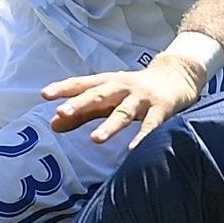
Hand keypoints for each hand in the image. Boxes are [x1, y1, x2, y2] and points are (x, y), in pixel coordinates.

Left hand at [44, 56, 206, 145]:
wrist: (178, 73)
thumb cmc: (136, 89)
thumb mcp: (109, 97)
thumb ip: (82, 113)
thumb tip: (53, 125)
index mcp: (108, 83)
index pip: (82, 84)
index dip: (63, 88)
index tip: (44, 95)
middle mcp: (123, 87)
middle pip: (99, 95)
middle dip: (80, 104)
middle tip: (62, 112)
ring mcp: (142, 98)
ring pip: (123, 112)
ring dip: (109, 125)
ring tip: (95, 139)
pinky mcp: (161, 108)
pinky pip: (151, 125)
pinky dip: (142, 137)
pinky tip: (132, 149)